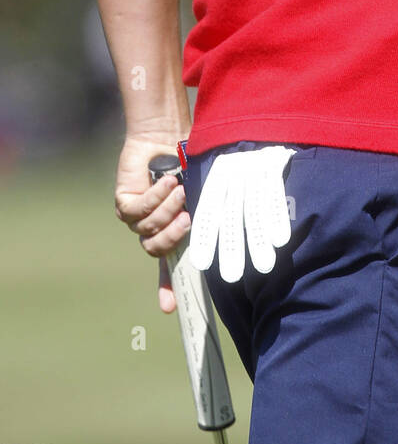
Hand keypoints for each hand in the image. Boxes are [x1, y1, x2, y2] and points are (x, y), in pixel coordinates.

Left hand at [115, 133, 190, 313]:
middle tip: (188, 220)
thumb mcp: (199, 189)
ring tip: (179, 189)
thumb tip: (227, 224)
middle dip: (172, 237)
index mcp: (171, 230)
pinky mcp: (124, 203)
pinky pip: (138, 210)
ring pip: (148, 229)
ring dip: (166, 209)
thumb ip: (205, 210)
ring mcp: (136, 218)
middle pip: (157, 250)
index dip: (169, 288)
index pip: (169, 266)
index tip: (170, 309)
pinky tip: (165, 181)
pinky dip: (154, 196)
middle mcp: (153, 228)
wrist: (165, 135)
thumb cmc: (186, 160)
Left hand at [189, 147, 295, 282]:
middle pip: (231, 214)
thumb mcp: (230, 177)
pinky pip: (275, 195)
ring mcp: (255, 168)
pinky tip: (280, 240)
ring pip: (254, 208)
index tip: (202, 264)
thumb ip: (221, 202)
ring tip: (263, 266)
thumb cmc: (247, 164)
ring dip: (258, 239)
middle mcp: (234, 172)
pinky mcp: (275, 164)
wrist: (269, 127)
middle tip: (231, 277)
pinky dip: (277, 218)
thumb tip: (209, 239)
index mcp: (218, 176)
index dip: (205, 236)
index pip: (208, 209)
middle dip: (231, 246)